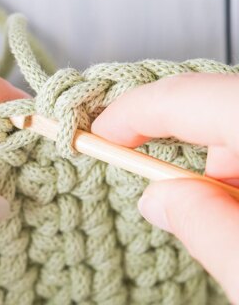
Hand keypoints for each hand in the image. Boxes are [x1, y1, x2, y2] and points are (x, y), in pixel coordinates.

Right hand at [92, 73, 238, 302]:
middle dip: (172, 138)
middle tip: (147, 178)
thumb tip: (158, 198)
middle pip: (213, 100)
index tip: (98, 135)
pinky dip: (234, 162)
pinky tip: (234, 199)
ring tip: (210, 208)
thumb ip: (203, 227)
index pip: (186, 97)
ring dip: (213, 158)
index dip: (131, 112)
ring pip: (234, 114)